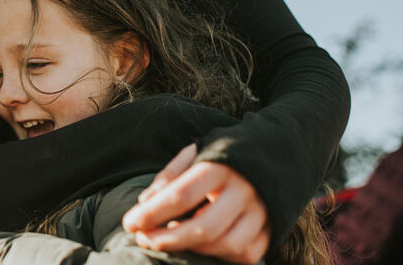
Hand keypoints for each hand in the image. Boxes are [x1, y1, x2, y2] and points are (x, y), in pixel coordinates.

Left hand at [122, 144, 269, 263]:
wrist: (276, 151)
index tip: (130, 223)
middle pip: (203, 228)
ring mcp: (262, 211)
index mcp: (220, 165)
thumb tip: (144, 204)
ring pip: (227, 246)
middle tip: (143, 239)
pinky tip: (200, 247)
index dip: (152, 213)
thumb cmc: (223, 155)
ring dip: (193, 250)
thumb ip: (170, 177)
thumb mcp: (195, 154)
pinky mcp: (273, 228)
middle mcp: (244, 190)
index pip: (181, 195)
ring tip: (170, 240)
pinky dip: (219, 256)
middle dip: (167, 240)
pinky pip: (246, 254)